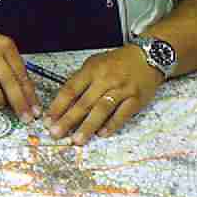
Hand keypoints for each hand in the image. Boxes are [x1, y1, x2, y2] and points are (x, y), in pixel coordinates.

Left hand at [44, 45, 163, 144]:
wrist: (147, 57)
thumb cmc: (116, 62)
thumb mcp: (94, 64)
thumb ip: (81, 81)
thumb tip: (64, 101)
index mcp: (91, 70)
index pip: (70, 90)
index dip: (58, 106)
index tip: (48, 119)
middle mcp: (105, 80)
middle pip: (83, 103)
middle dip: (68, 120)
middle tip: (56, 133)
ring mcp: (122, 90)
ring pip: (101, 110)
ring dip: (88, 126)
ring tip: (77, 140)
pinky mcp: (136, 100)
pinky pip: (122, 115)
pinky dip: (112, 125)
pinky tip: (102, 134)